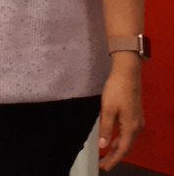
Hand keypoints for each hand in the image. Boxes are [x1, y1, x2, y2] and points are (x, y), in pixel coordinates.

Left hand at [98, 54, 143, 170]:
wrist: (127, 74)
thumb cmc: (116, 90)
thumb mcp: (107, 109)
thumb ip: (106, 128)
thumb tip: (104, 146)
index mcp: (131, 127)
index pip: (122, 149)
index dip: (113, 160)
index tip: (104, 167)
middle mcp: (137, 126)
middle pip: (126, 146)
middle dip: (115, 156)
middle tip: (103, 164)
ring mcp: (138, 121)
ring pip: (127, 140)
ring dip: (117, 148)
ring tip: (106, 155)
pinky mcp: (135, 115)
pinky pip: (128, 133)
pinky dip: (120, 139)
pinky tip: (113, 139)